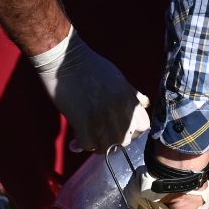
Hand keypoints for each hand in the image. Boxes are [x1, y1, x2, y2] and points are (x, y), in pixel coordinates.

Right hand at [28, 27, 149, 151]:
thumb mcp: (120, 79)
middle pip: (125, 141)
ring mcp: (102, 119)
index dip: (133, 131)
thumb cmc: (91, 67)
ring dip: (97, 145)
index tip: (121, 129)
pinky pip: (88, 145)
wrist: (65, 60)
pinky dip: (83, 143)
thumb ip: (132, 94)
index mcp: (130, 101)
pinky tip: (78, 134)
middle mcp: (120, 112)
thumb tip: (143, 103)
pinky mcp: (84, 123)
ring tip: (89, 136)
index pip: (143, 127)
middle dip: (114, 140)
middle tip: (101, 134)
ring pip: (107, 147)